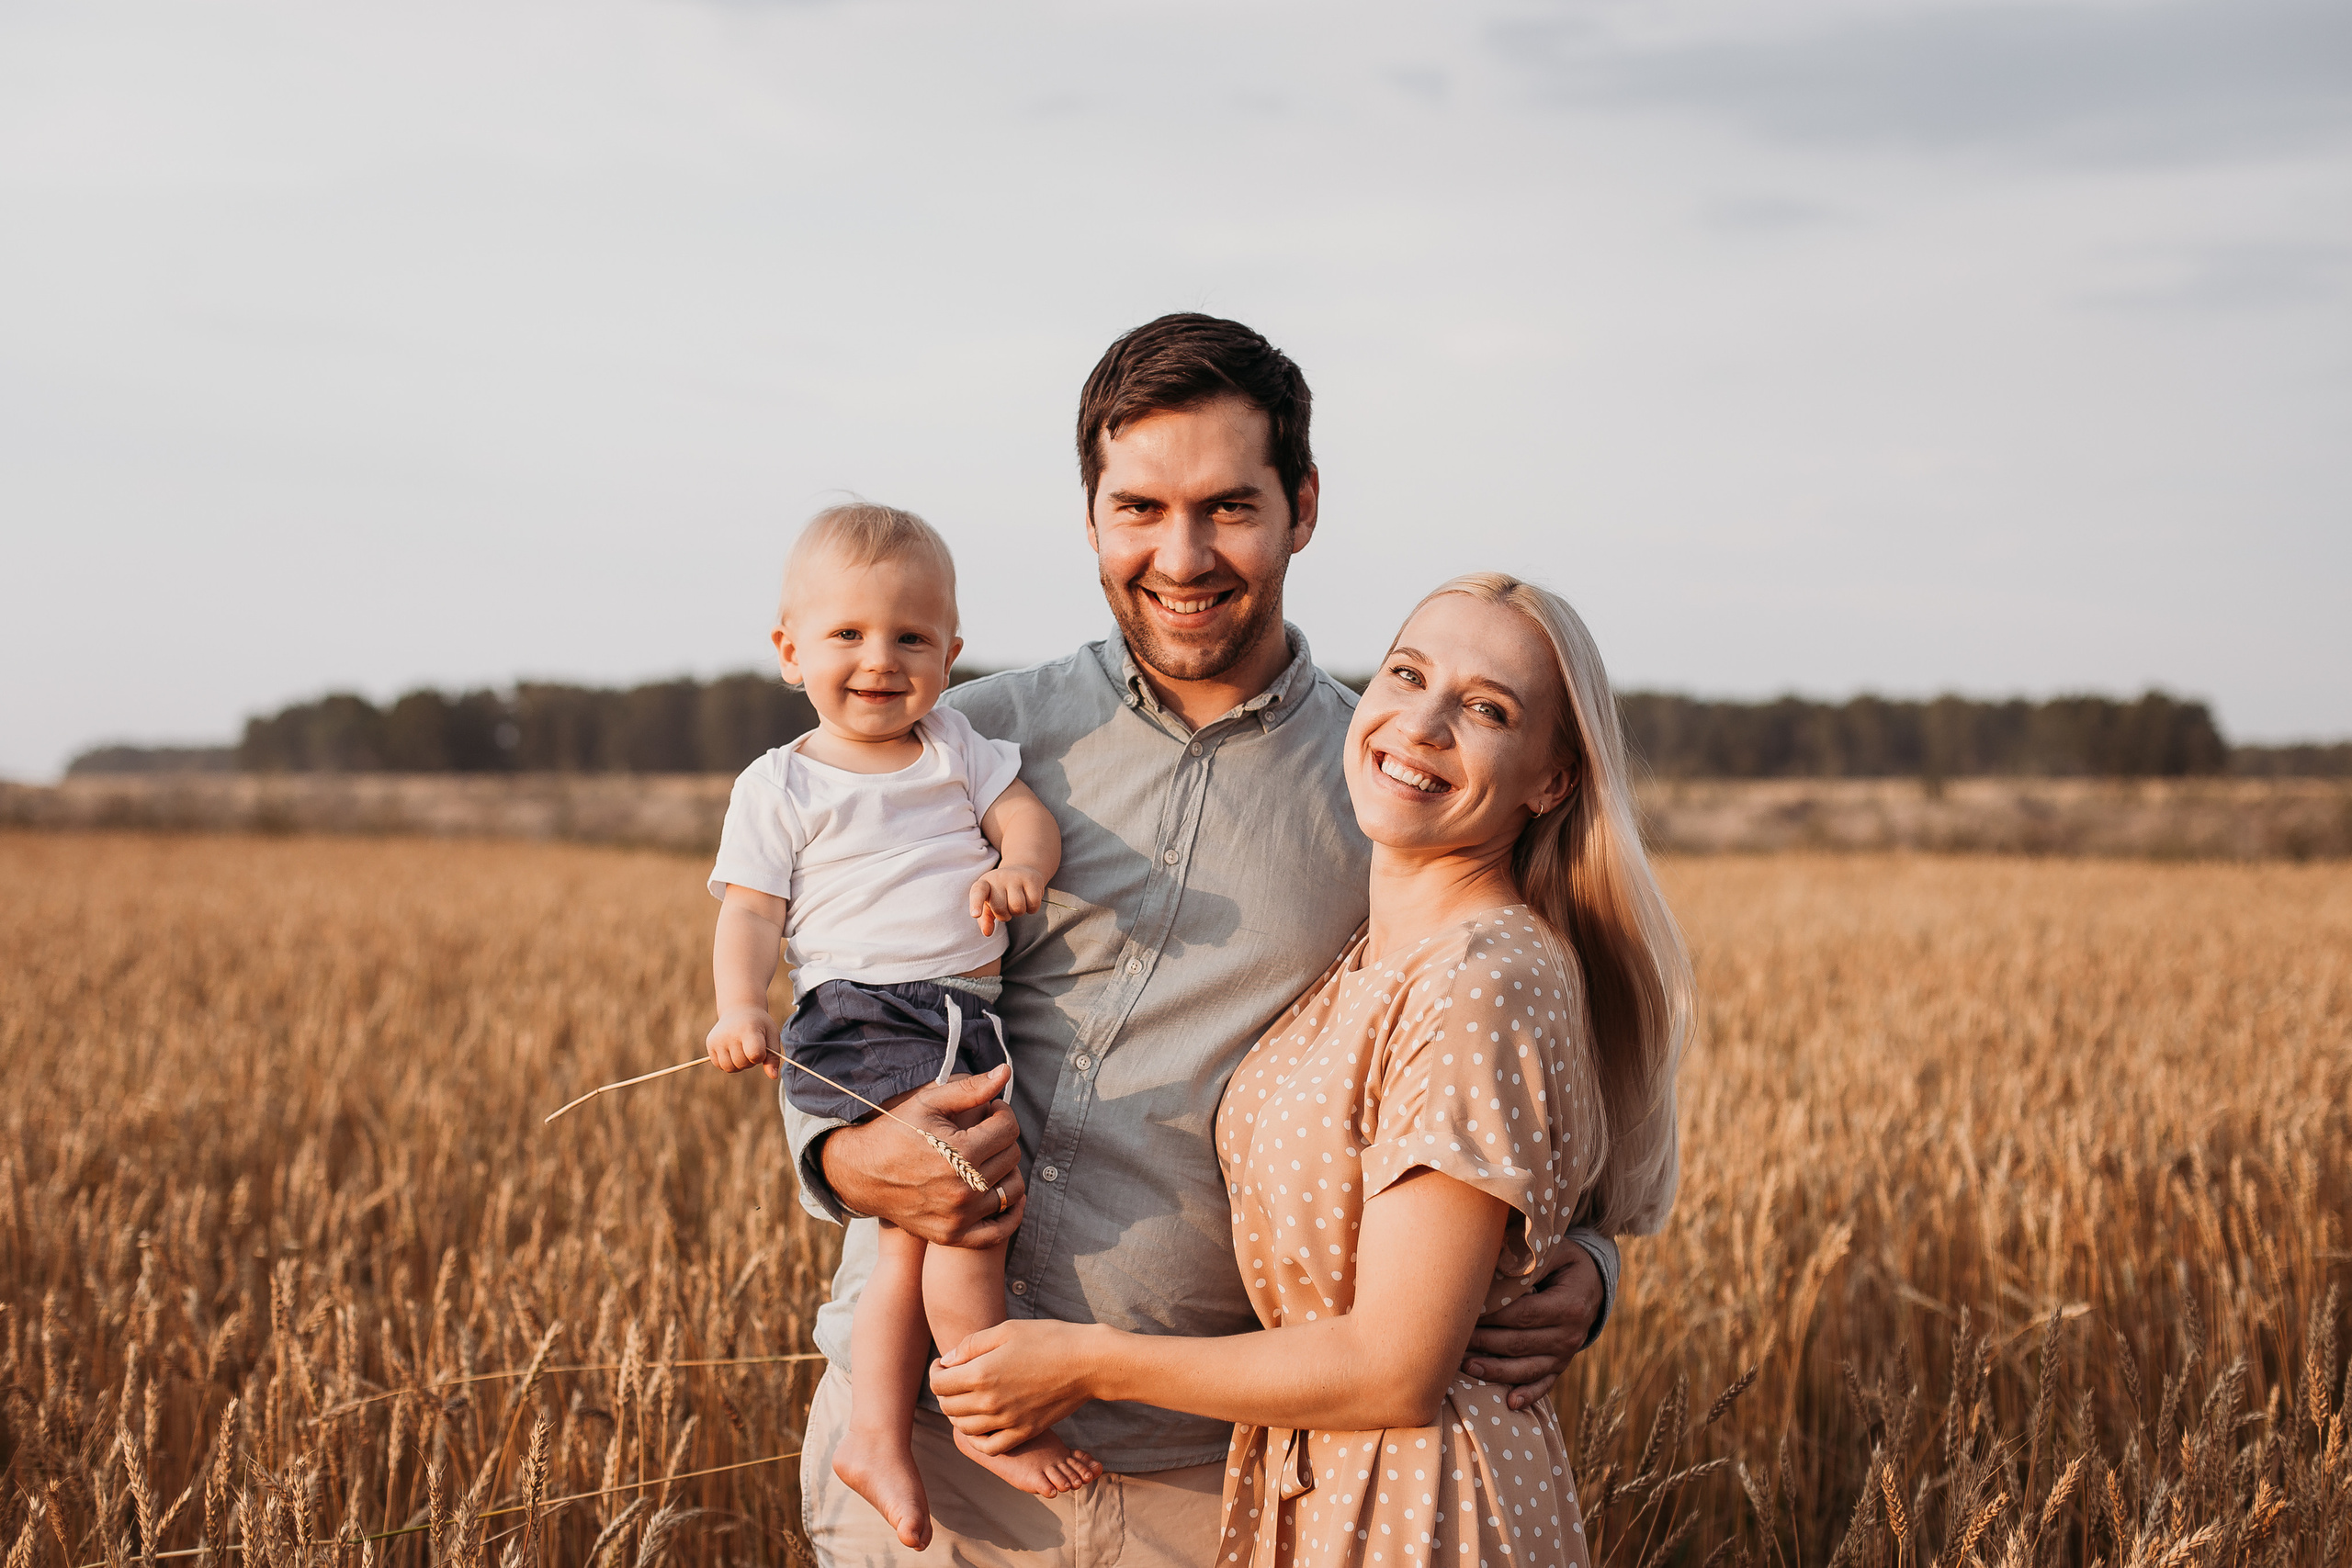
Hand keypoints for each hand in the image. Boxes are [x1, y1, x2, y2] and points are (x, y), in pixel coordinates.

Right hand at [706, 1006, 780, 1079]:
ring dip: (739, 1065)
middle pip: (742, 1063)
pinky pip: (720, 1065)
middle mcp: (729, 1034)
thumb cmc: (759, 1024)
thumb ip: (773, 1057)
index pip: (755, 1055)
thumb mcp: (772, 1036)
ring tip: (743, 1051)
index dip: (761, 1056)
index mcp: (747, 1030)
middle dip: (750, 1061)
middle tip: (752, 1047)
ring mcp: (717, 1040)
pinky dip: (729, 1063)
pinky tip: (733, 1051)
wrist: (739, 1010)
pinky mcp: (710, 1044)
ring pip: (730, 1068)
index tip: (762, 1047)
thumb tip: (773, 1077)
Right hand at [818, 1065, 1025, 1247]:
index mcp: (961, 1153)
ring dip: (1007, 1171)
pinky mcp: (951, 1235)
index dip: (1002, 1112)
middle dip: (1002, 1138)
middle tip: (985, 1132)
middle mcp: (963, 1188)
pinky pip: (998, 1232)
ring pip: (1012, 1191)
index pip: (1009, 1128)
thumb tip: (1005, 1071)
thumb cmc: (895, 1132)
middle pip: (1012, 1157)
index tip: (991, 1110)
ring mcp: (958, 1216)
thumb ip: (971, 1089)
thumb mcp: (929, 1103)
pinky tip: (1001, 1192)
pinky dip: (1009, 1214)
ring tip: (989, 1158)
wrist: (861, 1173)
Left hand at [931, 1319, 1101, 1453]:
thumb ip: (971, 1345)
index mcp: (982, 1374)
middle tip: (953, 1378)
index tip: (944, 1364)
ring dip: (957, 1414)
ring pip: (964, 1428)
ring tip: (966, 1398)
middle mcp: (990, 1402)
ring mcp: (1007, 1421)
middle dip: (944, 1392)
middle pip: (948, 1407)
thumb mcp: (1006, 1330)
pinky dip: (977, 1439)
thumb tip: (949, 1362)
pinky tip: (980, 1424)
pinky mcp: (1024, 1432)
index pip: (939, 1384)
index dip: (935, 1372)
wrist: (1087, 1362)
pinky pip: (990, 1447)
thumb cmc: (1049, 1339)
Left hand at [970, 866, 1047, 936]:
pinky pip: (1033, 904)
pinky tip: (1029, 900)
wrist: (1021, 870)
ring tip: (1018, 903)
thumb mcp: (989, 903)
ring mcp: (1016, 877)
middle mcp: (998, 877)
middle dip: (1005, 915)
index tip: (975, 915)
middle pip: (1000, 908)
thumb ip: (985, 919)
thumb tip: (987, 933)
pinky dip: (1032, 909)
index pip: (978, 893)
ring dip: (1019, 912)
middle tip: (1007, 907)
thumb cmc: (1001, 892)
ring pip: (1018, 907)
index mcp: (984, 883)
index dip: (976, 904)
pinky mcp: (1032, 879)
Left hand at [1462, 1250, 1603, 1409]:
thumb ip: (1529, 1260)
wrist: (1594, 1284)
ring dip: (1496, 1371)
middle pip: (1519, 1343)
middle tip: (1453, 1341)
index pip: (1523, 1314)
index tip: (1465, 1313)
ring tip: (1468, 1367)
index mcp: (1568, 1306)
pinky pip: (1544, 1384)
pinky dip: (1528, 1395)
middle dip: (1485, 1342)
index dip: (1493, 1316)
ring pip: (1527, 1368)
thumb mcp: (1555, 1252)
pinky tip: (1509, 1403)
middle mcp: (1569, 1335)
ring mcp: (1566, 1354)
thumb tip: (1493, 1259)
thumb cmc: (1565, 1263)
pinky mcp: (1561, 1365)